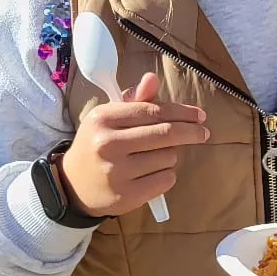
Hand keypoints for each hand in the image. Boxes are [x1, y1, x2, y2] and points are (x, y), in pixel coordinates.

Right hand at [59, 72, 209, 217]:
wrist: (72, 187)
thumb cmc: (98, 146)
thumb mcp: (109, 119)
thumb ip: (135, 100)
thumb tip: (153, 79)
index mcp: (103, 119)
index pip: (153, 111)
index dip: (181, 112)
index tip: (199, 115)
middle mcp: (108, 144)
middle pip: (166, 134)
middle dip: (191, 132)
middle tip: (203, 133)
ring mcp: (117, 172)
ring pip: (168, 157)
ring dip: (170, 156)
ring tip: (152, 157)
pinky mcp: (127, 195)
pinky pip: (166, 179)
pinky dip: (166, 175)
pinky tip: (150, 174)